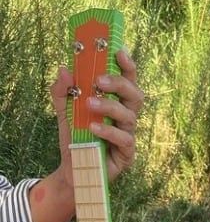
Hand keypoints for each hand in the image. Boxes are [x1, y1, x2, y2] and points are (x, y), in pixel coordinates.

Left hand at [50, 49, 143, 188]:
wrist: (72, 169)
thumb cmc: (75, 138)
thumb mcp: (63, 110)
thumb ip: (62, 90)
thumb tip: (64, 69)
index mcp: (116, 102)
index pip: (128, 80)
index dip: (127, 65)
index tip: (117, 51)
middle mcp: (126, 117)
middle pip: (135, 94)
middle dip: (119, 83)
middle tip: (98, 80)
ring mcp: (128, 135)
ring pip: (129, 115)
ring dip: (110, 106)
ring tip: (89, 104)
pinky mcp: (127, 154)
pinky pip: (124, 139)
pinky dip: (108, 131)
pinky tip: (93, 127)